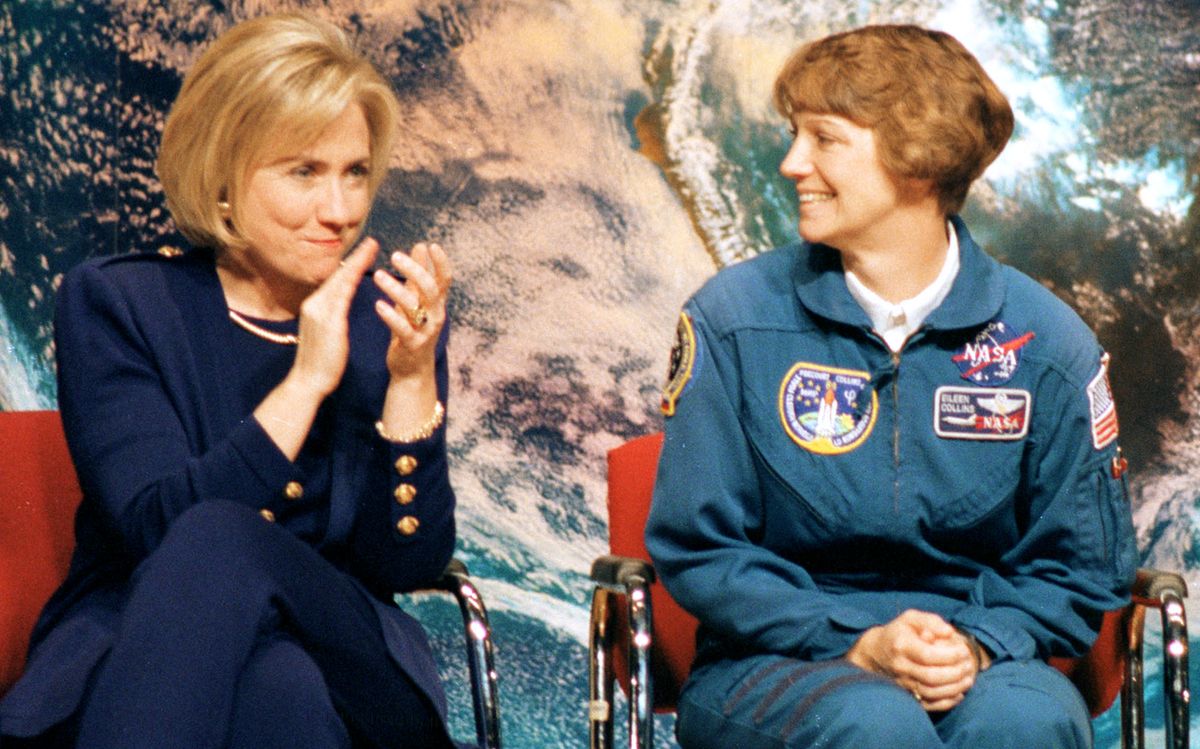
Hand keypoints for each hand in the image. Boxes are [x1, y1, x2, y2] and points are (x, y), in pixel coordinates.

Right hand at [255, 238, 377, 459]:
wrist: (307, 382)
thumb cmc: (321, 361)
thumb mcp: (326, 332)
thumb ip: (332, 315)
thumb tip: (340, 302)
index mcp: (315, 307)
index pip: (336, 280)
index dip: (350, 264)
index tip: (366, 250)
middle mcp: (315, 304)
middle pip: (338, 275)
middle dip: (355, 257)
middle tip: (373, 242)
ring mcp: (319, 312)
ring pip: (340, 281)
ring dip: (357, 263)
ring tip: (372, 249)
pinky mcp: (327, 322)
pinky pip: (342, 298)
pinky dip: (353, 282)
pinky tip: (365, 274)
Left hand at [372, 242, 452, 380]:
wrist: (412, 369)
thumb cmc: (413, 330)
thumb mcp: (418, 301)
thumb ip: (418, 276)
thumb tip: (420, 246)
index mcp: (437, 303)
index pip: (445, 279)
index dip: (441, 262)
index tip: (431, 245)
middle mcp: (435, 315)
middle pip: (430, 288)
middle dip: (414, 270)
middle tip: (394, 256)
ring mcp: (425, 331)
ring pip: (415, 306)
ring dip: (396, 289)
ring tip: (378, 275)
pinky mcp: (412, 345)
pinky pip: (403, 328)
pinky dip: (391, 315)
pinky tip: (379, 305)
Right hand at [846, 610, 979, 711]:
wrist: (875, 653)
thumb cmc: (899, 632)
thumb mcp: (911, 618)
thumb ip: (931, 621)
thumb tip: (949, 632)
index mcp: (901, 645)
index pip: (928, 655)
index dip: (950, 655)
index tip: (964, 650)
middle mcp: (900, 666)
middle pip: (931, 677)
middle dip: (955, 673)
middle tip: (969, 665)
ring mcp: (902, 683)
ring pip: (931, 693)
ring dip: (954, 688)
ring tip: (968, 679)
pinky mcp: (906, 695)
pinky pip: (928, 704)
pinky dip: (946, 702)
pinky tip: (959, 693)